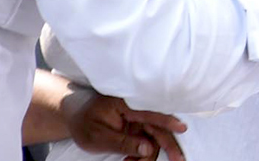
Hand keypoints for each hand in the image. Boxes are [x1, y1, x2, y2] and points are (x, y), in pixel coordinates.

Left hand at [61, 89, 186, 160]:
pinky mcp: (137, 124)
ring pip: (154, 136)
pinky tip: (131, 160)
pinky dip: (143, 152)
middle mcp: (136, 108)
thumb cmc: (85, 124)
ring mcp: (137, 116)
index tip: (182, 128)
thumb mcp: (98, 138)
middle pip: (157, 126)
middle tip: (178, 160)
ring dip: (148, 153)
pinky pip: (148, 139)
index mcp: (125, 103)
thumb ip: (123, 143)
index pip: (150, 111)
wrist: (77, 117)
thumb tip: (149, 148)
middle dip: (167, 144)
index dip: (167, 120)